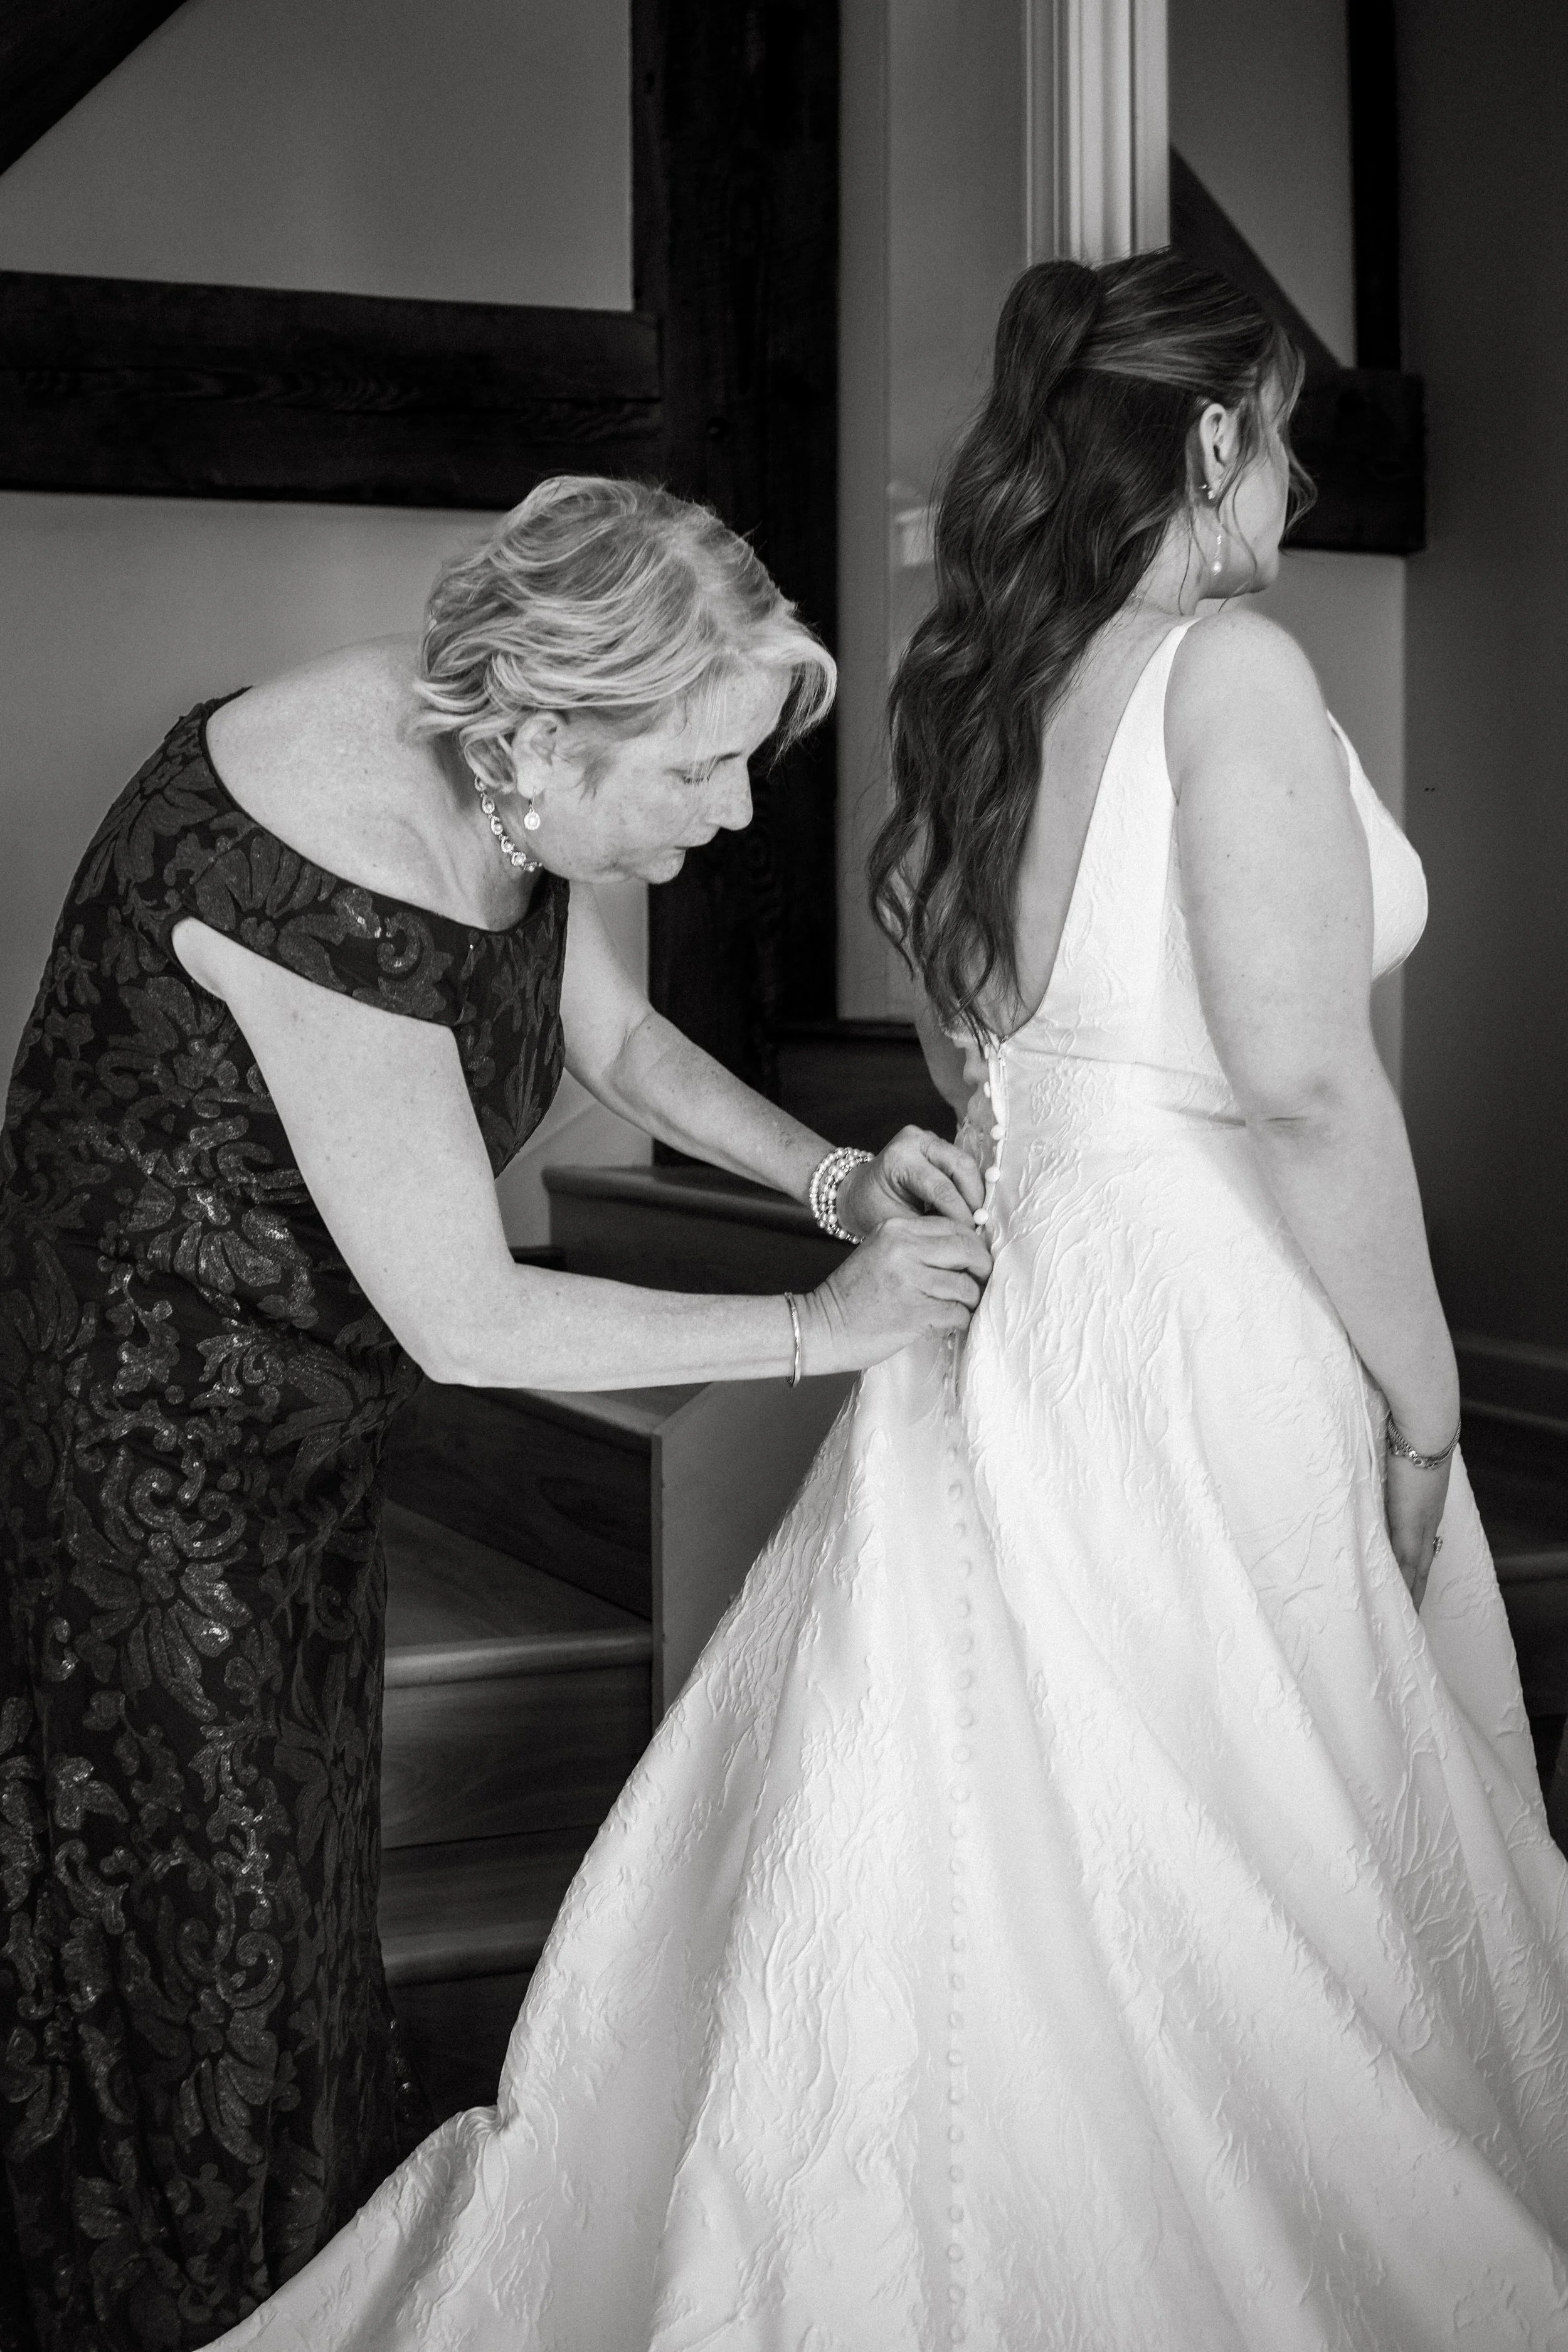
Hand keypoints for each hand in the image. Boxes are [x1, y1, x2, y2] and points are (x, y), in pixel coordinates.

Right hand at [799, 1213, 992, 1372]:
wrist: (823, 1327)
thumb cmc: (854, 1295)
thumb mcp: (881, 1252)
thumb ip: (918, 1245)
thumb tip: (966, 1251)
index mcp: (896, 1228)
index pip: (954, 1226)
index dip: (973, 1245)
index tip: (975, 1261)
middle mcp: (904, 1249)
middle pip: (968, 1250)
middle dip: (982, 1268)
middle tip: (980, 1282)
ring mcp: (910, 1280)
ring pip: (966, 1286)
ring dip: (970, 1300)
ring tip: (959, 1307)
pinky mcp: (915, 1312)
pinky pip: (957, 1313)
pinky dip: (959, 1321)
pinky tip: (948, 1323)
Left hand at [836, 1126, 986, 1233]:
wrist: (861, 1192)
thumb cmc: (873, 1209)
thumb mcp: (898, 1222)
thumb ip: (930, 1225)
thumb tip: (966, 1234)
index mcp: (899, 1158)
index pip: (940, 1187)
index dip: (960, 1214)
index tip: (970, 1235)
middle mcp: (915, 1140)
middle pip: (960, 1165)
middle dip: (974, 1198)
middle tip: (980, 1224)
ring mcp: (928, 1138)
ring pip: (966, 1163)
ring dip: (974, 1191)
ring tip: (977, 1217)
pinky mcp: (938, 1144)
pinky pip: (962, 1164)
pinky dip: (969, 1185)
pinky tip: (972, 1206)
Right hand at [1384, 1449, 1450, 1611]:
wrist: (1426, 1427)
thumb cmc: (1410, 1434)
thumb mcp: (1399, 1458)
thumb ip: (1388, 1472)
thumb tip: (1377, 1471)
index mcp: (1427, 1505)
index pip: (1422, 1545)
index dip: (1416, 1567)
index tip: (1411, 1585)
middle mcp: (1428, 1520)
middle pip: (1423, 1565)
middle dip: (1416, 1591)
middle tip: (1410, 1617)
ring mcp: (1420, 1524)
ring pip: (1416, 1570)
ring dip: (1410, 1594)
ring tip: (1403, 1619)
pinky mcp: (1409, 1524)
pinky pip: (1403, 1562)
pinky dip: (1400, 1583)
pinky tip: (1394, 1599)